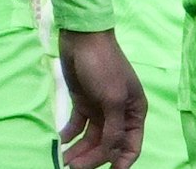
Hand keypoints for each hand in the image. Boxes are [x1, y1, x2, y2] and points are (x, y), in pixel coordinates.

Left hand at [58, 29, 146, 168]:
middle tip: (72, 166)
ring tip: (63, 158)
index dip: (121, 163)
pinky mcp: (84, 103)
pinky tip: (61, 140)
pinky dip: (70, 135)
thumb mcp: (113, 99)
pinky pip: (78, 127)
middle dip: (92, 159)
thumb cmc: (105, 67)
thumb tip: (110, 152)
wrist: (84, 40)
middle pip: (108, 146)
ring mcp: (101, 109)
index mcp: (134, 112)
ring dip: (79, 151)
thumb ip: (113, 129)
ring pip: (91, 139)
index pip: (132, 145)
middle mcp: (120, 114)